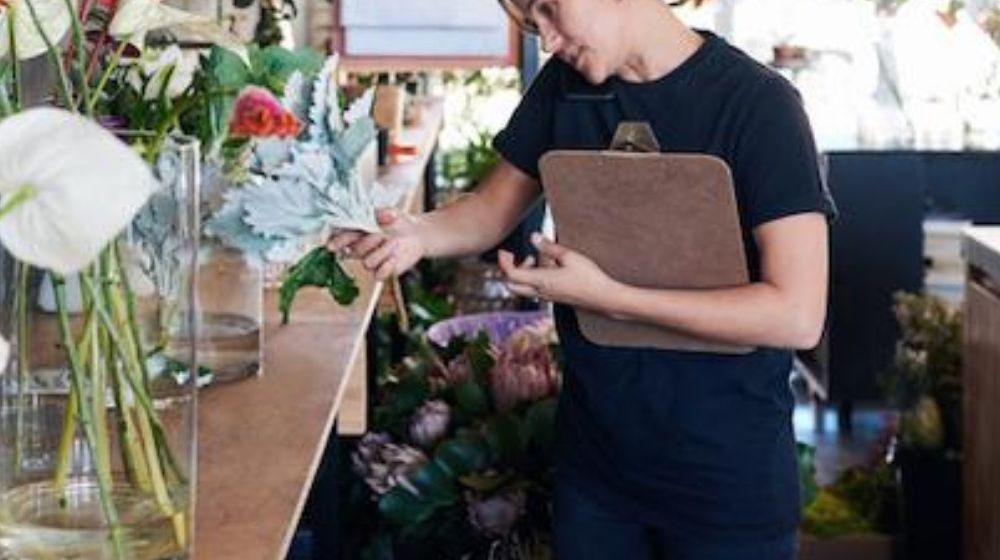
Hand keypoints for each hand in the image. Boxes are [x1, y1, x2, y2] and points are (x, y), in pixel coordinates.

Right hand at [326, 208, 425, 280]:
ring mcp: (371, 261)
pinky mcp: (382, 271)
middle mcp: (360, 249)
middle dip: (369, 242)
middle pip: (355, 251)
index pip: (341, 239)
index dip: (336, 242)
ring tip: (395, 243)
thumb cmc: (399, 222)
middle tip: (381, 234)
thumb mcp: (390, 213)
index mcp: (357, 233)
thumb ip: (381, 213)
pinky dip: (386, 267)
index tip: (332, 245)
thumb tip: (380, 214)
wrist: (416, 234)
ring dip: (382, 252)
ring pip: (367, 263)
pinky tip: (394, 257)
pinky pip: (378, 276)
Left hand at [498, 233, 619, 313]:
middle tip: (512, 256)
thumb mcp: (570, 257)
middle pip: (512, 286)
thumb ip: (549, 247)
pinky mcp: (555, 297)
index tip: (504, 251)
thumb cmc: (589, 277)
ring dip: (521, 274)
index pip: (511, 275)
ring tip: (534, 259)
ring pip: (523, 289)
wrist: (604, 298)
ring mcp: (548, 296)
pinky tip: (548, 267)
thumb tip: (534, 236)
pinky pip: (536, 289)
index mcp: (541, 281)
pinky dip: (533, 278)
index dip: (504, 263)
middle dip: (508, 270)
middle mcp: (541, 291)